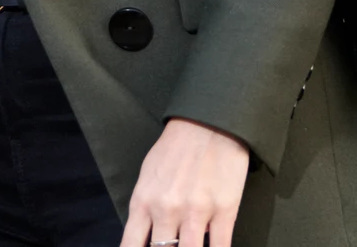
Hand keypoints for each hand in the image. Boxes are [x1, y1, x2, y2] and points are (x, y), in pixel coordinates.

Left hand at [120, 118, 249, 246]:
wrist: (208, 122)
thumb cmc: (176, 148)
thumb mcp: (148, 176)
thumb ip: (146, 209)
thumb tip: (151, 236)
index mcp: (144, 202)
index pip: (132, 246)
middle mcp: (167, 211)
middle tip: (173, 246)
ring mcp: (196, 213)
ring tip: (192, 244)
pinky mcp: (224, 211)